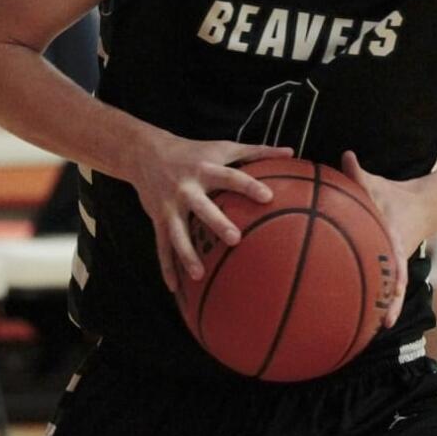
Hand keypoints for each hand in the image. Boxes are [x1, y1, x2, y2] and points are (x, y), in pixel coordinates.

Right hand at [129, 135, 293, 291]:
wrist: (145, 154)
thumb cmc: (194, 152)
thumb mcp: (223, 147)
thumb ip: (257, 151)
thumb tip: (291, 152)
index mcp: (206, 168)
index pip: (231, 176)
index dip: (248, 186)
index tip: (268, 197)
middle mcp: (186, 188)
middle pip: (202, 207)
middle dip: (216, 223)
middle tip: (235, 239)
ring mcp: (170, 206)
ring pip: (177, 233)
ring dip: (186, 254)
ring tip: (199, 275)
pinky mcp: (158, 220)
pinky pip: (161, 246)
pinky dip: (167, 267)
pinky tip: (175, 288)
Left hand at [341, 150, 431, 328]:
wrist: (423, 204)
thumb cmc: (395, 194)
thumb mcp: (378, 183)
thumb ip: (359, 174)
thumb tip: (345, 155)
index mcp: (395, 238)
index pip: (396, 262)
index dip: (392, 280)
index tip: (389, 293)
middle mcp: (397, 255)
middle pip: (395, 285)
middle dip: (388, 304)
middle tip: (380, 326)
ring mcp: (395, 263)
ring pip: (390, 290)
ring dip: (381, 307)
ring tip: (368, 333)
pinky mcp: (390, 265)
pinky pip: (381, 284)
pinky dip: (373, 298)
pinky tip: (356, 316)